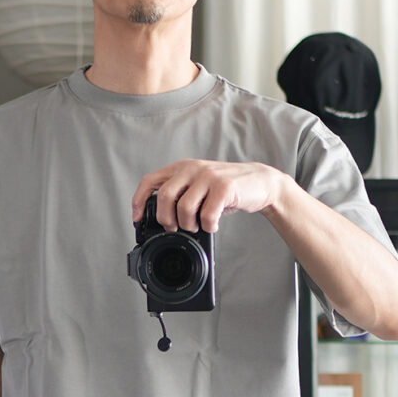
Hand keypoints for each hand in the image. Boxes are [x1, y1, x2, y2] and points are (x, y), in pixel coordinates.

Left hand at [131, 160, 283, 233]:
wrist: (260, 182)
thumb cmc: (226, 189)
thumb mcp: (200, 187)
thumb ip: (182, 195)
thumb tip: (162, 221)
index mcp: (182, 168)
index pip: (150, 181)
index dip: (139, 201)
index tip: (137, 219)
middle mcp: (192, 169)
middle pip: (165, 197)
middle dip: (166, 219)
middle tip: (175, 228)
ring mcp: (209, 176)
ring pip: (184, 208)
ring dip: (188, 225)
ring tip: (197, 226)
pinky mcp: (224, 187)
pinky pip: (207, 215)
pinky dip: (208, 226)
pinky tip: (213, 225)